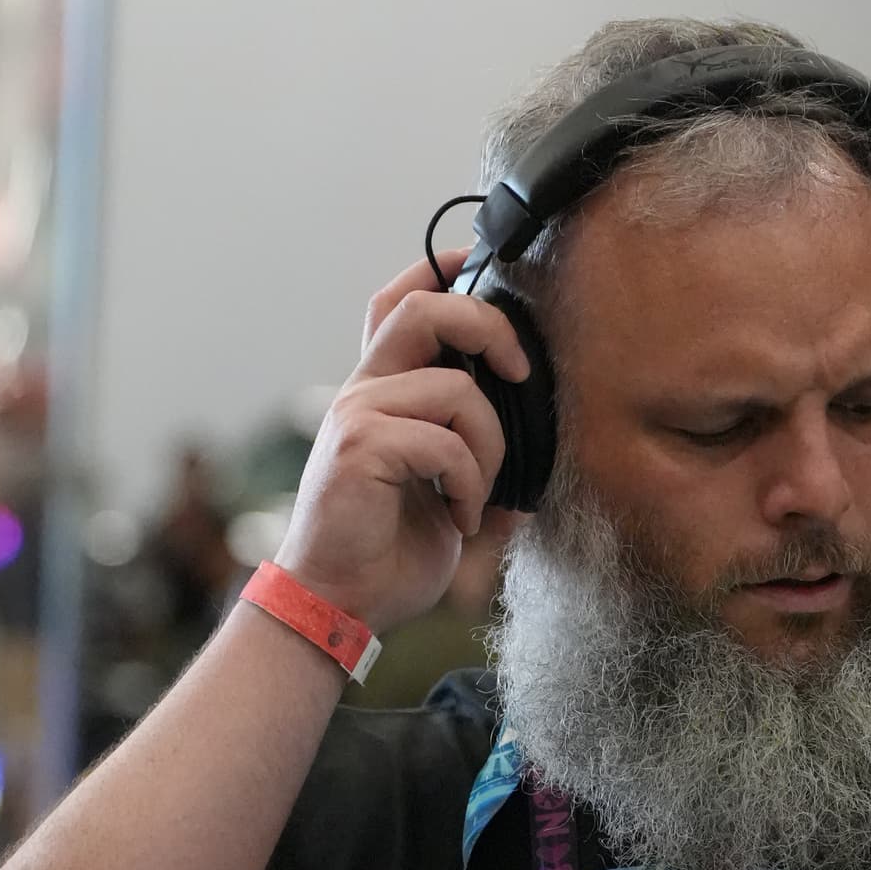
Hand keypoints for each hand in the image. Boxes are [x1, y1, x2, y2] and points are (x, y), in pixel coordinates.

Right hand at [274, 249, 533, 630]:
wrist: (337, 606)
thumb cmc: (385, 557)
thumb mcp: (443, 495)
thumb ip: (472, 455)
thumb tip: (533, 442)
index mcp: (380, 394)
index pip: (400, 305)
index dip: (440, 271)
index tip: (480, 263)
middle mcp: (362, 393)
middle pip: (424, 312)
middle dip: (488, 328)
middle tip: (520, 374)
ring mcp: (355, 416)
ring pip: (454, 390)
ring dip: (489, 448)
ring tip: (478, 497)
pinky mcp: (358, 448)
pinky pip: (444, 443)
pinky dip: (469, 485)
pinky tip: (460, 519)